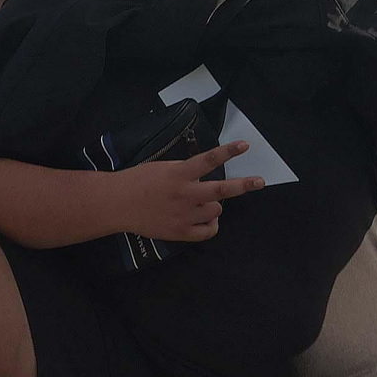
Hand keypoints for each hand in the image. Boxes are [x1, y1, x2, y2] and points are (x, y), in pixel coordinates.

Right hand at [112, 141, 262, 241]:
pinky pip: (208, 231)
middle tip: (259, 182)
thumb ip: (186, 171)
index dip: (229, 151)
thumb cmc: (139, 181)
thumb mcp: (164, 167)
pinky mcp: (180, 232)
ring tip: (203, 203)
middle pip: (222, 190)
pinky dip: (211, 225)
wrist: (117, 204)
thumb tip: (206, 173)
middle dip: (244, 185)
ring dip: (215, 205)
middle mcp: (185, 194)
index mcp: (179, 174)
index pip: (209, 159)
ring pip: (216, 210)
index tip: (245, 145)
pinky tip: (207, 219)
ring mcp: (184, 215)